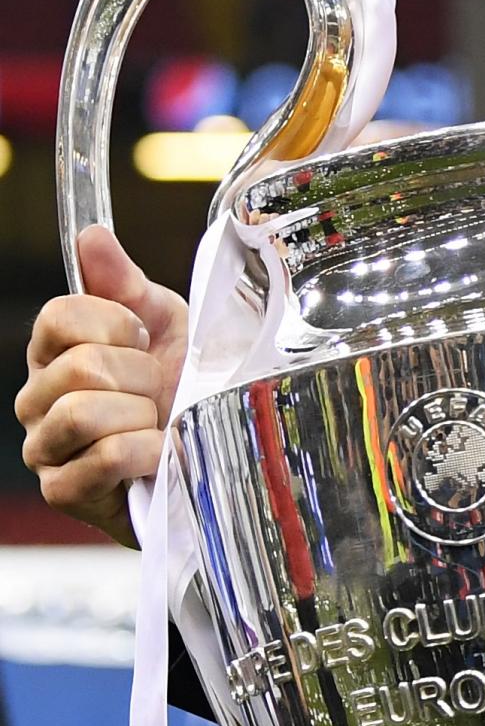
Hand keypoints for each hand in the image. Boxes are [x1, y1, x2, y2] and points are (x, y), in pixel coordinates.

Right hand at [16, 227, 188, 546]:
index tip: (144, 340)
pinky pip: (105, 457)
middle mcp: (36, 397)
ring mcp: (44, 447)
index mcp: (53, 350)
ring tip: (155, 425)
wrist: (207, 456)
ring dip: (140, 417)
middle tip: (159, 392)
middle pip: (81, 366)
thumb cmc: (180, 390)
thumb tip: (91, 235)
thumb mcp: (166, 327)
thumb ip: (125, 283)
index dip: (117, 324)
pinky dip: (145, 454)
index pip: (60, 316)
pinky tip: (157, 456)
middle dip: (141, 378)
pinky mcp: (63, 491)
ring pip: (83, 412)